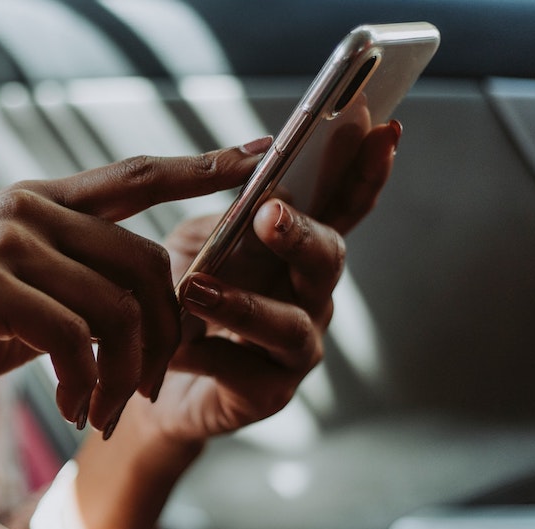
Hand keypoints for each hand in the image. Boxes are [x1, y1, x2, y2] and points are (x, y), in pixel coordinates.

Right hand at [0, 144, 270, 436]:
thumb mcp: (15, 298)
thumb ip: (70, 281)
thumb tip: (143, 299)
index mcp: (34, 203)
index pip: (135, 176)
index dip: (202, 166)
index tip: (260, 157)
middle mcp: (24, 210)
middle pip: (147, 262)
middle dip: (164, 337)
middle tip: (147, 392)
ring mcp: (2, 243)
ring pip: (118, 307)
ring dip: (126, 375)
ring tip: (104, 412)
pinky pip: (76, 339)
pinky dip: (88, 385)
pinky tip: (73, 410)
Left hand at [143, 120, 402, 444]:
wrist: (152, 374)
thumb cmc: (182, 299)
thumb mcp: (196, 243)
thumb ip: (226, 216)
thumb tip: (252, 174)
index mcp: (299, 250)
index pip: (343, 206)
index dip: (366, 171)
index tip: (382, 130)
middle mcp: (310, 296)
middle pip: (328, 260)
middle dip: (302, 235)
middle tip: (269, 214)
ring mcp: (297, 348)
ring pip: (289, 324)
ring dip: (245, 304)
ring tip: (196, 290)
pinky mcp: (269, 392)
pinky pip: (244, 371)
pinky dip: (206, 354)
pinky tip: (175, 346)